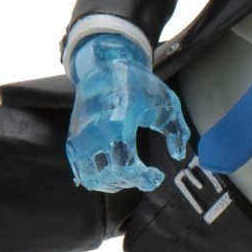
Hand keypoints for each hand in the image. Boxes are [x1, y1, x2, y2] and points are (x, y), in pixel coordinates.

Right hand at [65, 33, 190, 192]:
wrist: (104, 67)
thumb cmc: (138, 84)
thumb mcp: (166, 101)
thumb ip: (177, 130)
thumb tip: (178, 155)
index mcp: (118, 123)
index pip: (126, 166)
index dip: (144, 178)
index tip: (157, 175)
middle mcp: (94, 133)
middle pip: (111, 176)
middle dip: (132, 182)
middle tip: (145, 174)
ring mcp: (80, 138)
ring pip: (92, 180)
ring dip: (114, 184)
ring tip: (130, 175)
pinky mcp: (73, 141)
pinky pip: (81, 173)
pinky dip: (98, 180)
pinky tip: (114, 172)